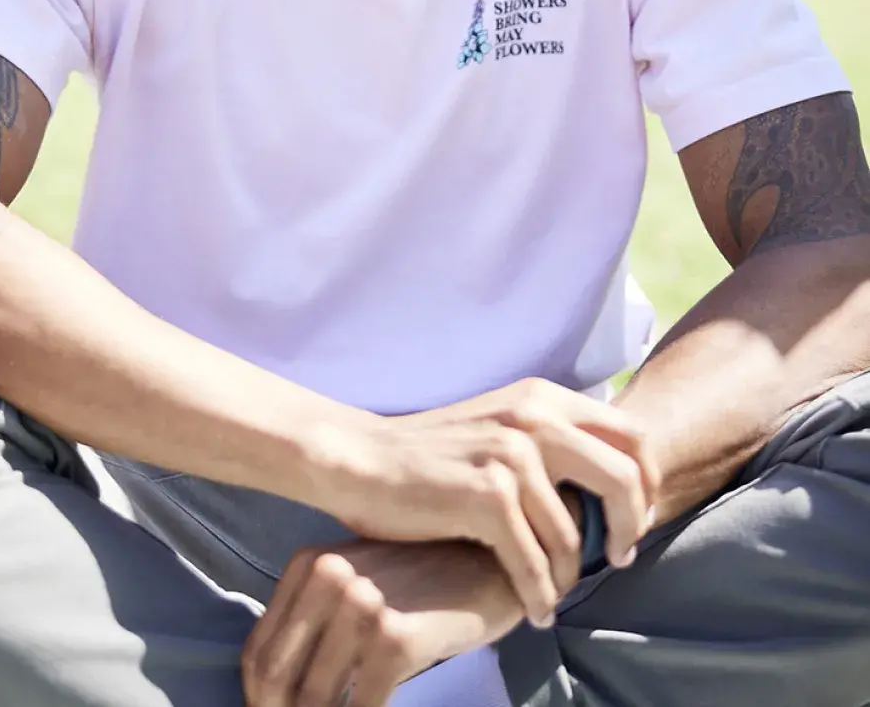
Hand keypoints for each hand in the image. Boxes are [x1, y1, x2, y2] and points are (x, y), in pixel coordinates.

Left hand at [242, 538, 522, 706]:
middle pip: (275, 681)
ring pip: (313, 701)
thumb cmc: (428, 583)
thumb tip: (278, 693)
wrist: (498, 562)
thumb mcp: (363, 584)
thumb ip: (319, 622)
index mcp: (311, 564)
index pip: (259, 654)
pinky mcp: (396, 635)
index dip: (261, 702)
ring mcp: (361, 604)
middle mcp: (328, 576)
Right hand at [326, 378, 658, 627]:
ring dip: (568, 577)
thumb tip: (614, 482)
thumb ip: (550, 439)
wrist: (360, 459)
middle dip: (630, 529)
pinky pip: (534, 562)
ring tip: (554, 594)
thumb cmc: (431, 455)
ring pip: (573, 535)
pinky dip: (538, 595)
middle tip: (614, 559)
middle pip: (625, 479)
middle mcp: (534, 416)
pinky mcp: (487, 495)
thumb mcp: (500, 427)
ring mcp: (511, 454)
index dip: (646, 484)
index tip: (632, 520)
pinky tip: (533, 609)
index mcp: (542, 396)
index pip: (631, 435)